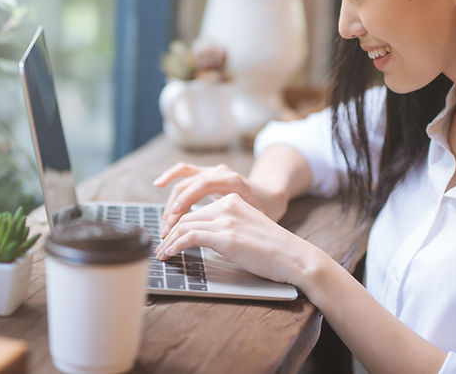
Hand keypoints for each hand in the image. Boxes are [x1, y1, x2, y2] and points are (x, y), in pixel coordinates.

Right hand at [153, 162, 287, 236]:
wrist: (268, 195)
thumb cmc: (264, 209)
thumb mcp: (258, 217)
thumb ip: (242, 221)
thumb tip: (222, 234)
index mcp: (233, 180)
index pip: (203, 186)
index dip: (187, 200)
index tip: (176, 218)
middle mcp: (219, 172)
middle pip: (189, 186)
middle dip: (174, 210)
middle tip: (166, 232)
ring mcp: (211, 171)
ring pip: (183, 182)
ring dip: (170, 204)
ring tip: (164, 225)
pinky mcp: (205, 174)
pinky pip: (184, 171)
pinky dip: (170, 176)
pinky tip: (158, 184)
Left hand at [154, 193, 310, 286]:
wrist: (294, 256)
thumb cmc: (275, 249)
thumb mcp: (247, 228)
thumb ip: (227, 227)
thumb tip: (205, 239)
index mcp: (232, 200)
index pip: (196, 210)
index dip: (178, 224)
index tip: (169, 237)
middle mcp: (227, 205)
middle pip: (186, 215)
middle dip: (169, 232)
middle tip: (160, 247)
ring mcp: (226, 220)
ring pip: (184, 225)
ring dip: (168, 241)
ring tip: (161, 253)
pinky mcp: (225, 237)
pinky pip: (189, 237)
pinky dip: (174, 245)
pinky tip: (169, 254)